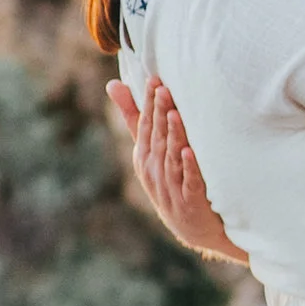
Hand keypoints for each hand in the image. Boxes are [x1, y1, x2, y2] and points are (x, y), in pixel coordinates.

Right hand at [107, 75, 224, 254]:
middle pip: (157, 138)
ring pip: (171, 157)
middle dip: (160, 112)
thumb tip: (113, 83)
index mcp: (144, 157)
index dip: (149, 103)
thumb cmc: (169, 180)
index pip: (145, 125)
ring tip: (175, 113)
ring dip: (173, 135)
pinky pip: (189, 182)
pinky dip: (189, 167)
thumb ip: (134, 117)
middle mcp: (154, 171)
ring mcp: (171, 187)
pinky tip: (189, 152)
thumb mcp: (149, 151)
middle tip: (163, 88)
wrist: (191, 226)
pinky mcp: (190, 202)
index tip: (154, 79)